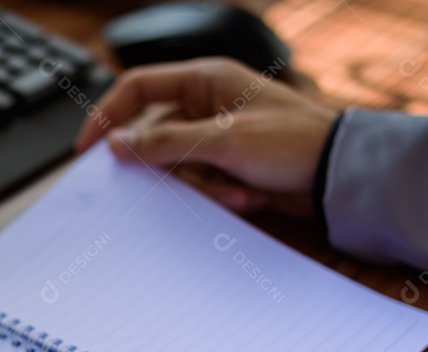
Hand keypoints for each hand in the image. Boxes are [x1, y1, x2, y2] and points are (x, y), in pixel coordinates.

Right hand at [76, 58, 337, 215]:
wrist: (340, 176)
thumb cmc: (295, 142)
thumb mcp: (224, 139)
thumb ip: (165, 141)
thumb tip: (118, 145)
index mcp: (205, 79)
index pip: (136, 89)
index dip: (107, 116)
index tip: (87, 149)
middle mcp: (207, 105)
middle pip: (156, 138)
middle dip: (174, 168)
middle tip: (188, 182)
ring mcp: (217, 137)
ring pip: (177, 167)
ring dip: (205, 186)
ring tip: (238, 190)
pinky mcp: (228, 166)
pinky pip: (200, 184)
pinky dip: (220, 195)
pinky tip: (248, 196)